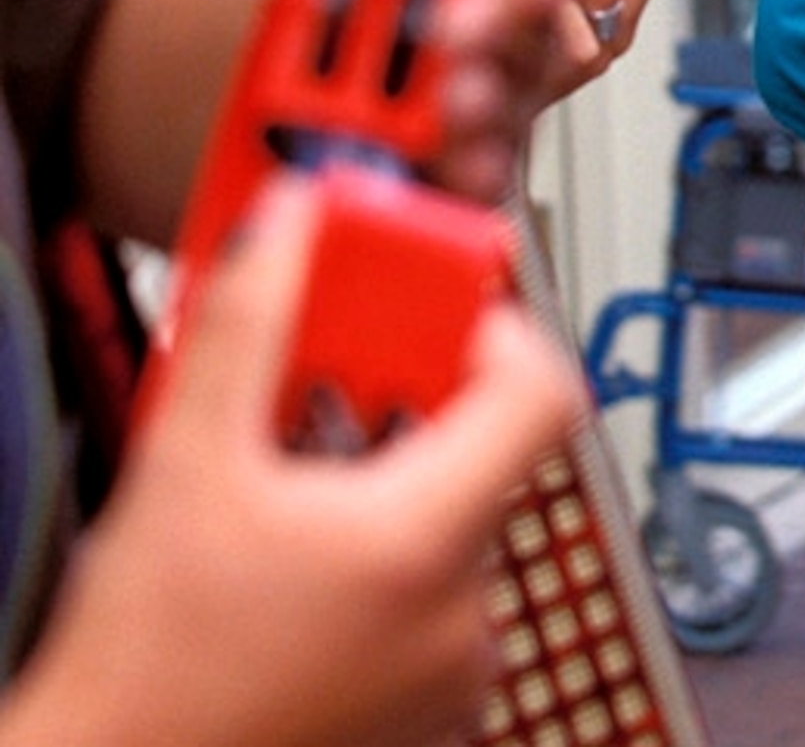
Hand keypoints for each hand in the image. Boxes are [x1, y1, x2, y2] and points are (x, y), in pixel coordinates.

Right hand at [2, 178, 578, 746]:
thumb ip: (247, 327)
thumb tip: (288, 225)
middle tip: (326, 402)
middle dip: (410, 417)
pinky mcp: (430, 714)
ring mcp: (454, 671)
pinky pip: (438, 605)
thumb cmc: (140, 667)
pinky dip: (387, 571)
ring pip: (456, 533)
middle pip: (489, 460)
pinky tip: (305, 574)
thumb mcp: (184, 466)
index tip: (443, 318)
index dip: (501, 334)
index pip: (546, 392)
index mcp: (426, 540)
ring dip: (389, 498)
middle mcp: (465, 611)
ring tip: (295, 502)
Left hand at [381, 0, 603, 199]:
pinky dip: (457, 174)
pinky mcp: (468, 164)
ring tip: (429, 102)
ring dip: (477, 106)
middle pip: (556, 36)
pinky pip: (483, 179)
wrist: (345, 28)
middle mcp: (540, 30)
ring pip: (519, 108)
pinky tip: (428, 162)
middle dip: (506, 33)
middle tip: (450, 36)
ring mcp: (508, 101)